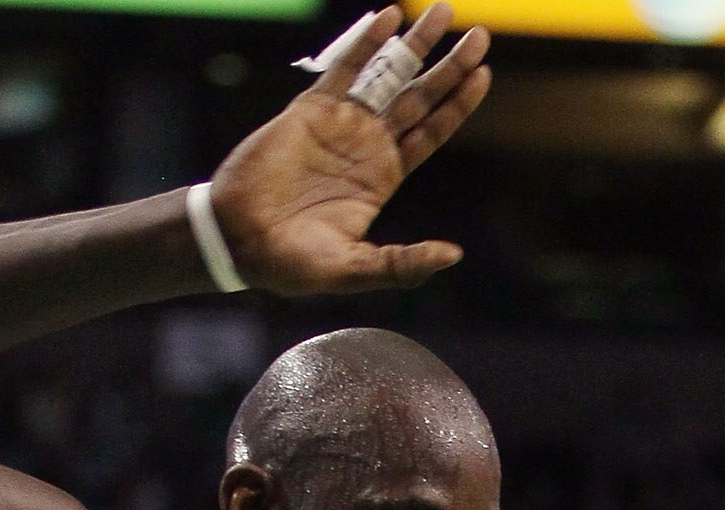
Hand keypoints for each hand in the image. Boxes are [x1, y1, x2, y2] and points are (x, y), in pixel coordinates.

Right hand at [210, 4, 491, 297]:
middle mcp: (368, 145)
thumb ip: (403, 263)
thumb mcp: (357, 269)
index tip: (483, 75)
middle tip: (480, 36)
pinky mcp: (310, 109)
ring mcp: (341, 122)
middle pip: (420, 97)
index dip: (458, 105)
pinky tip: (389, 19)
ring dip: (415, 45)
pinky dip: (366, 43)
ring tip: (443, 12)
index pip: (431, 132)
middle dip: (449, 67)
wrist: (241, 240)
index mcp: (384, 177)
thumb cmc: (296, 264)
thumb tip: (454, 255)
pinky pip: (344, 68)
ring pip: (388, 75)